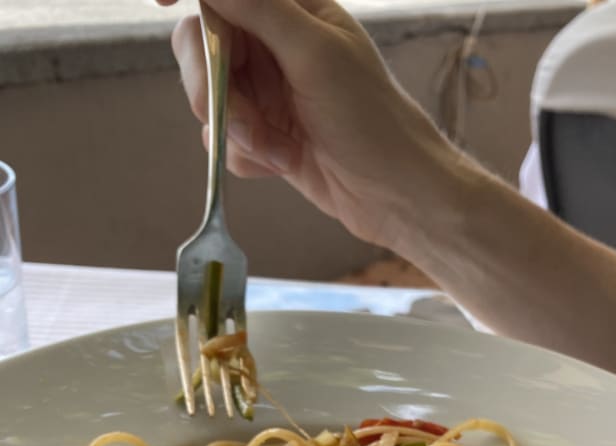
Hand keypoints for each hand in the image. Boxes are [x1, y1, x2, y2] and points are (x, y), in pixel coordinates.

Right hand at [155, 0, 464, 248]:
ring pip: (210, 98)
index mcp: (295, 10)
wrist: (395, 196)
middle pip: (203, 45)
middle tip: (227, 116)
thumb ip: (259, 7)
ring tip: (279, 150)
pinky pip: (225, 140)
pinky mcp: (266, 138)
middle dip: (213, 85)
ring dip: (238, 130)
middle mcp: (277, 46)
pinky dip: (246, 156)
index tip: (159, 1)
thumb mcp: (316, 53)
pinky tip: (283, 164)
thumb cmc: (372, 120)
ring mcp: (269, 94)